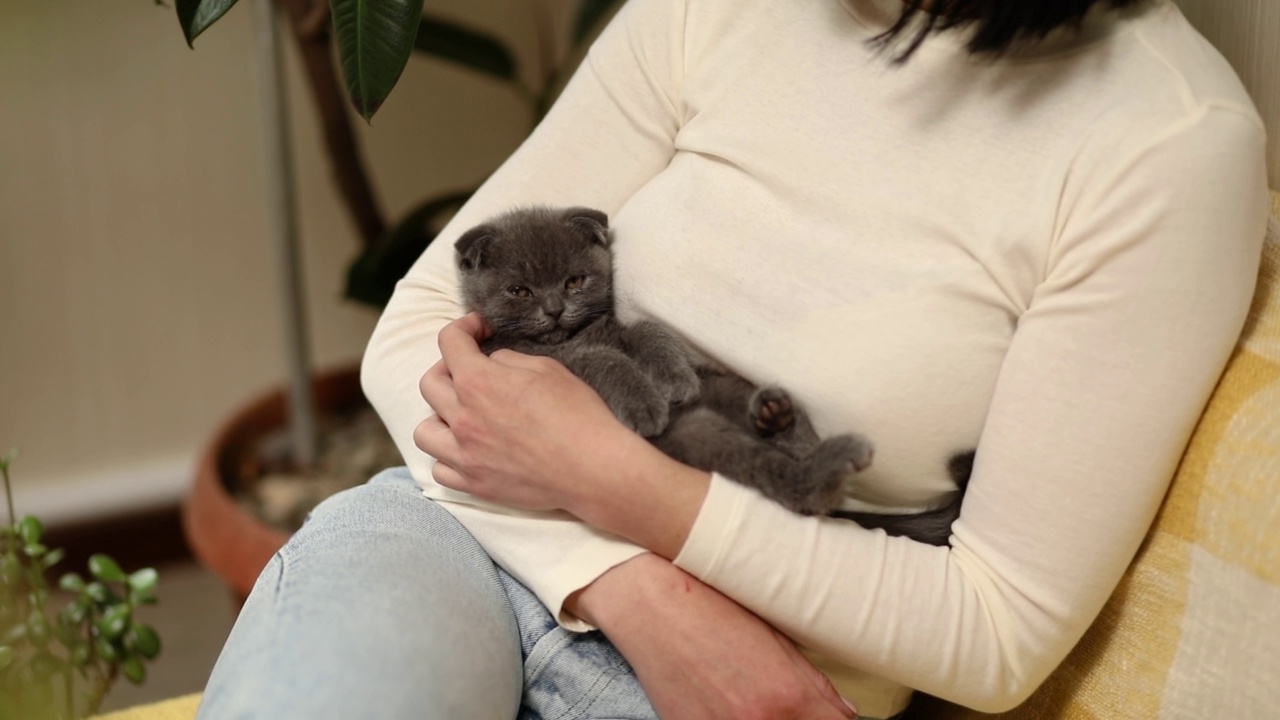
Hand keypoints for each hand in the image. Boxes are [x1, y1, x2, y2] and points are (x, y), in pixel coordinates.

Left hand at [414, 313, 641, 512]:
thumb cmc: (578, 415)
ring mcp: (465, 455)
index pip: (449, 342)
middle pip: (430, 383)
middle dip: (449, 367)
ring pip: (425, 431)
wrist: (593, 469)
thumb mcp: (548, 369)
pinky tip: (469, 450)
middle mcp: (463, 418)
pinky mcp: (475, 484)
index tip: (479, 329)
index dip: (464, 326)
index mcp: (479, 382)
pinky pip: (441, 469)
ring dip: (440, 416)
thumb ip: (509, 361)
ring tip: (463, 415)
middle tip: (473, 369)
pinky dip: (449, 456)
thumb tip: (493, 364)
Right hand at [569, 554, 857, 719]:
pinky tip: (732, 706)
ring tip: (759, 701)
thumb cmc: (710, 606)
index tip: (830, 713)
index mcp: (788, 696)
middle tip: (797, 706)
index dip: (835, 719)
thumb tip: (842, 711)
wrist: (648, 602)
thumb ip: (814, 683)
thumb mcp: (775, 637)